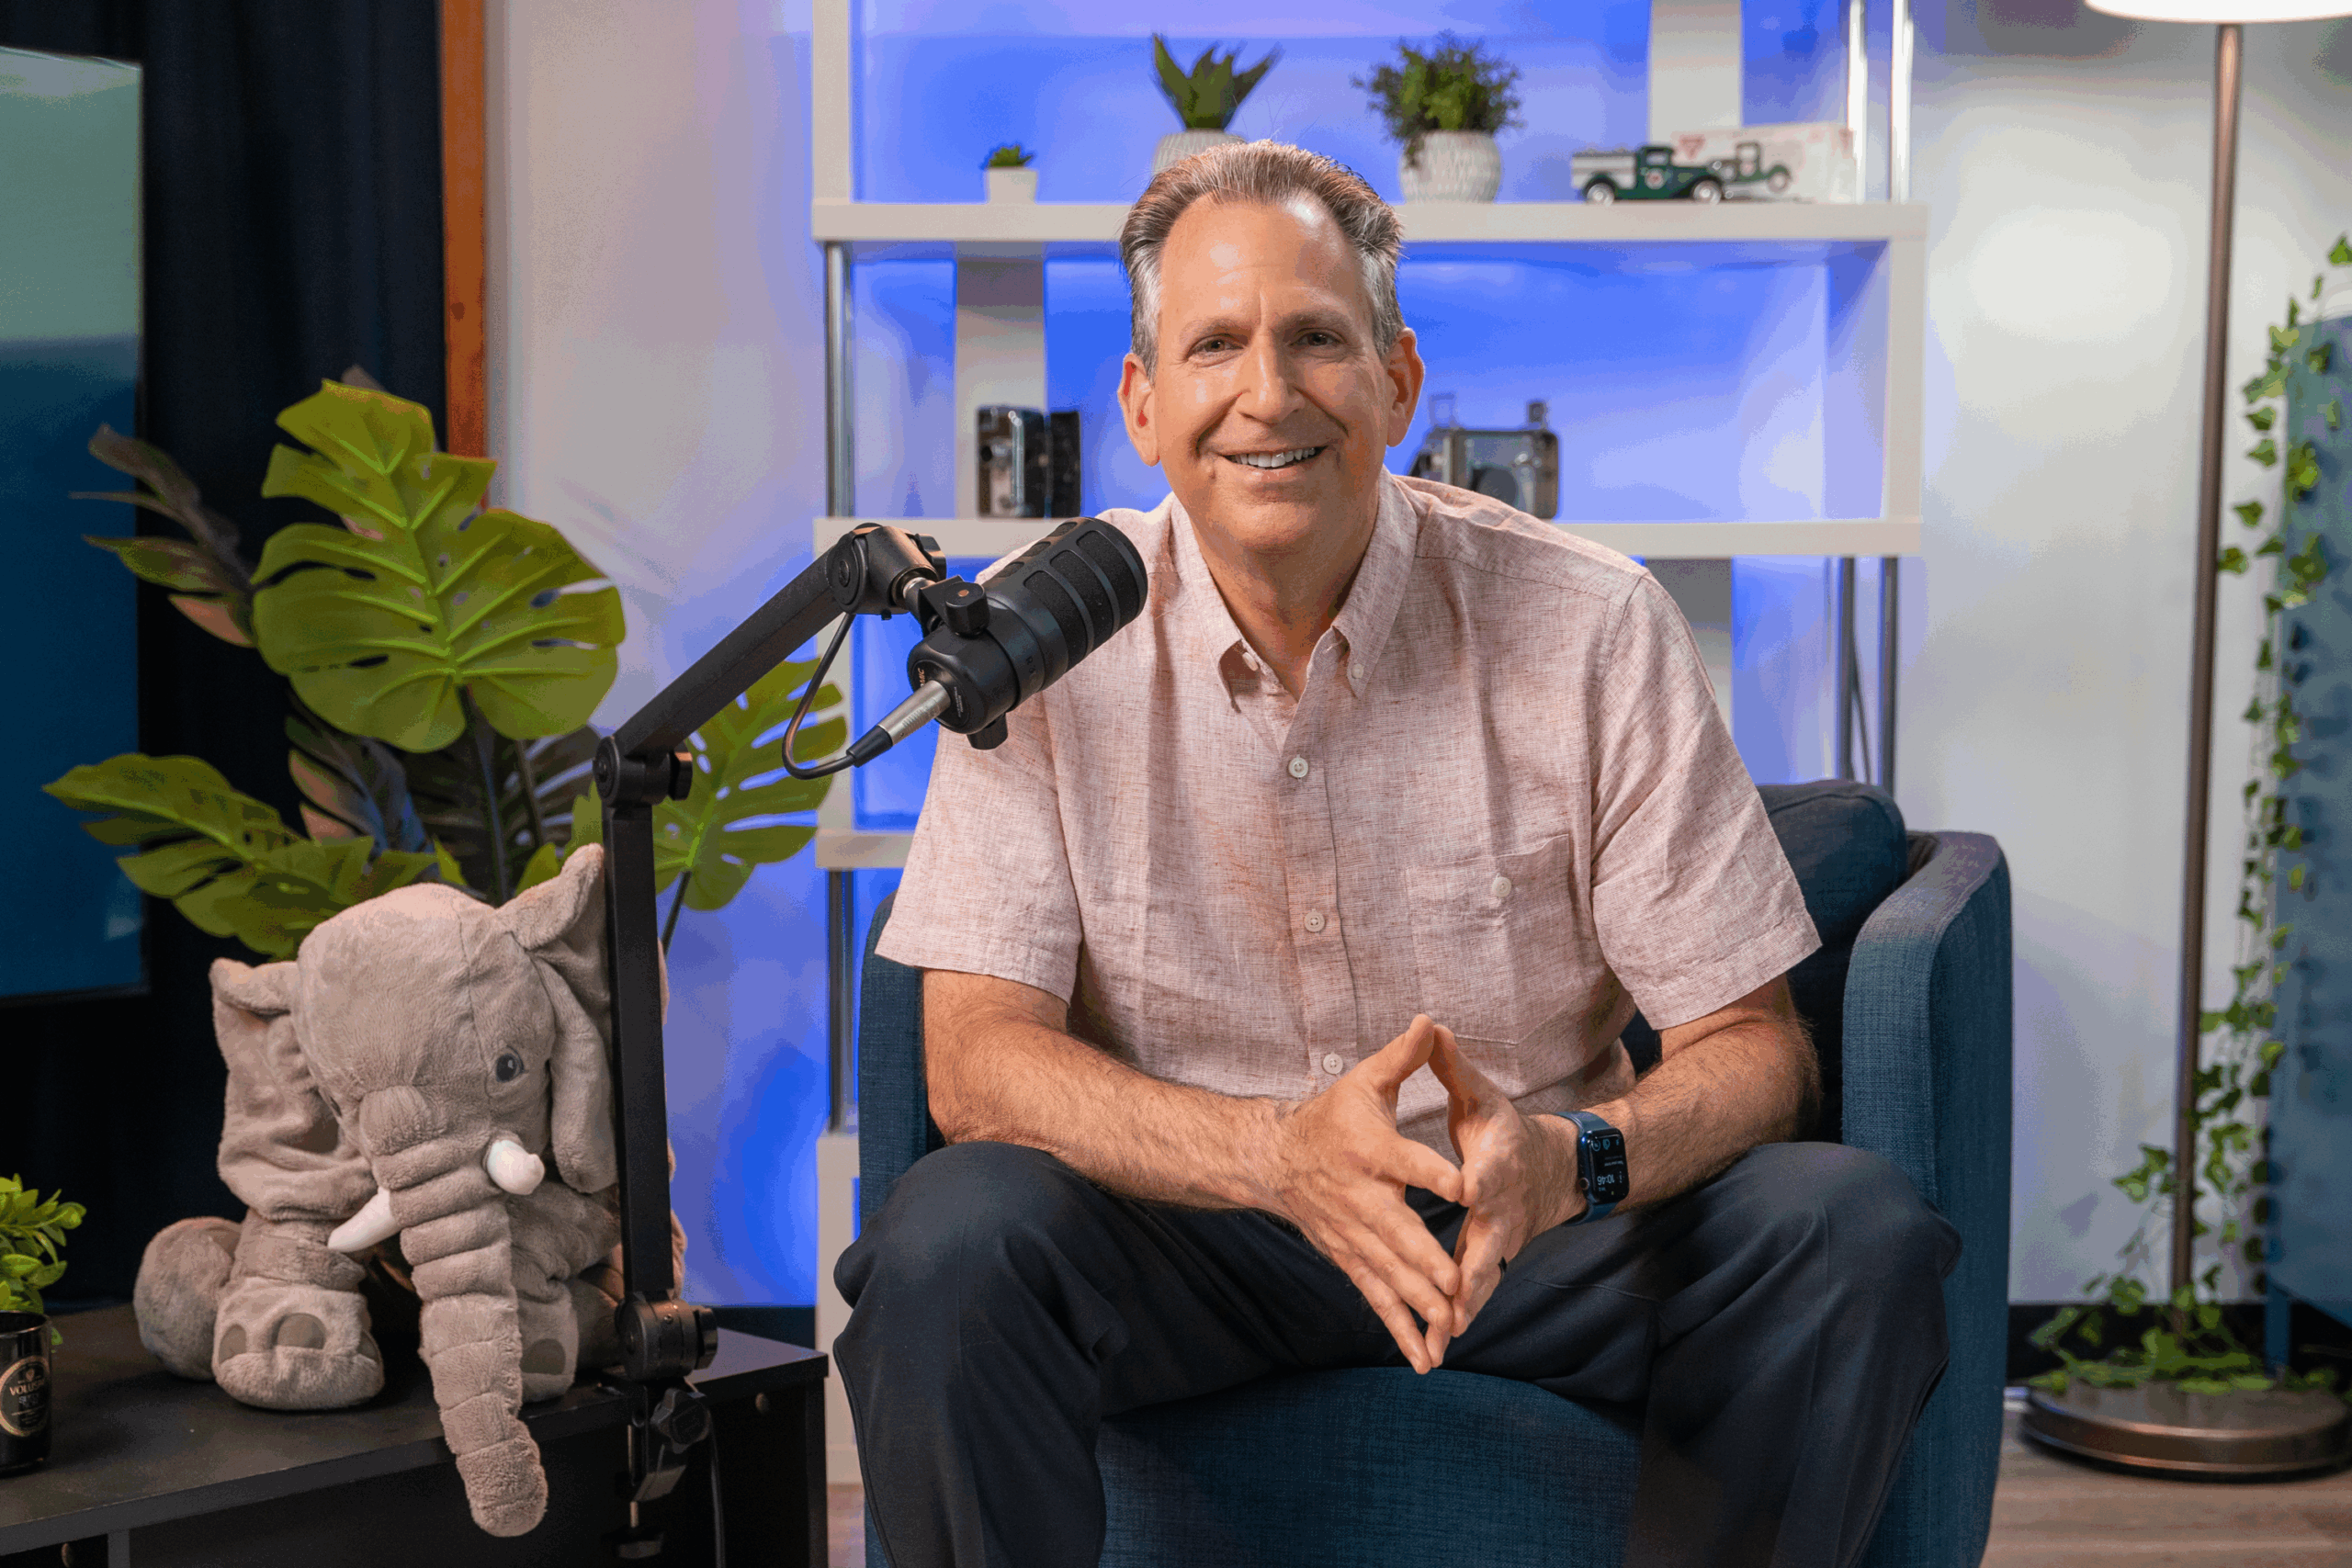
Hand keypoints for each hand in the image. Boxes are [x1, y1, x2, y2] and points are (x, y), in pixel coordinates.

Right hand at [1259, 1015, 1466, 1372]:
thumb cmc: (1333, 1116)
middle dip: (1426, 1260)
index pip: (1406, 1160)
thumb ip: (1404, 1056)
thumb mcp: (1366, 1080)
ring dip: (1417, 1302)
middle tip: (1457, 1284)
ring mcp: (1353, 1235)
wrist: (1275, 1160)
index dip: (1434, 1172)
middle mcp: (1361, 1197)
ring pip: (1388, 1272)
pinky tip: (1425, 1359)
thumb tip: (1432, 1020)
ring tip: (1448, 1327)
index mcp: (1370, 1150)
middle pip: (1397, 1232)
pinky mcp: (1350, 1259)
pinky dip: (1400, 1328)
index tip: (1465, 1185)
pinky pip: (1377, 1297)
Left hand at [1425, 1024, 1582, 1362]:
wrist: (1551, 1169)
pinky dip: (1458, 1318)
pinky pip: (1474, 1294)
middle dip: (1473, 1267)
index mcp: (1495, 1163)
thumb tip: (1431, 1025)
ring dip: (1464, 1307)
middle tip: (1454, 1293)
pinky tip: (1434, 1349)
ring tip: (1442, 1338)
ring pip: (1481, 1278)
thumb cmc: (1505, 1129)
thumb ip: (1453, 1068)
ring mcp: (1500, 1239)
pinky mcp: (1492, 1260)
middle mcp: (1500, 1207)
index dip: (1478, 1178)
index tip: (1465, 1189)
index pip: (1487, 1171)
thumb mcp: (1482, 1096)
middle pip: (1489, 1239)